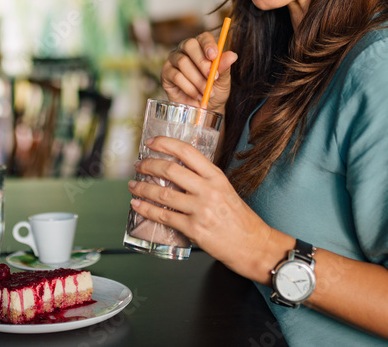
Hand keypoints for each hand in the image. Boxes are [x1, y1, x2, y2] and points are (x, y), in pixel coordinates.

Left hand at [128, 135, 283, 282]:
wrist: (253, 245)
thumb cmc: (240, 219)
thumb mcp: (225, 190)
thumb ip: (204, 180)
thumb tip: (178, 172)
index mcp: (216, 176)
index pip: (187, 152)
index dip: (166, 144)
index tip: (152, 142)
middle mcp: (208, 190)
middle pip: (170, 170)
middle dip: (149, 165)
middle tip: (139, 164)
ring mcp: (200, 210)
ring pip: (163, 194)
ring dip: (143, 188)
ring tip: (134, 185)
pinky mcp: (193, 228)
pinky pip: (164, 217)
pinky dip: (147, 210)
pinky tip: (138, 205)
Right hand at [160, 30, 237, 112]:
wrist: (205, 109)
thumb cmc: (215, 90)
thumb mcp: (223, 80)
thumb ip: (224, 67)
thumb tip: (233, 55)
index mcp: (201, 46)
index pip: (204, 37)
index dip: (208, 44)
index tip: (214, 56)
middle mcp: (185, 50)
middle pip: (189, 45)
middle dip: (202, 62)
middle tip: (212, 77)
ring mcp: (173, 60)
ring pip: (183, 62)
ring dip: (197, 80)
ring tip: (207, 92)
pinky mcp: (166, 73)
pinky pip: (176, 76)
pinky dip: (189, 88)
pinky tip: (197, 95)